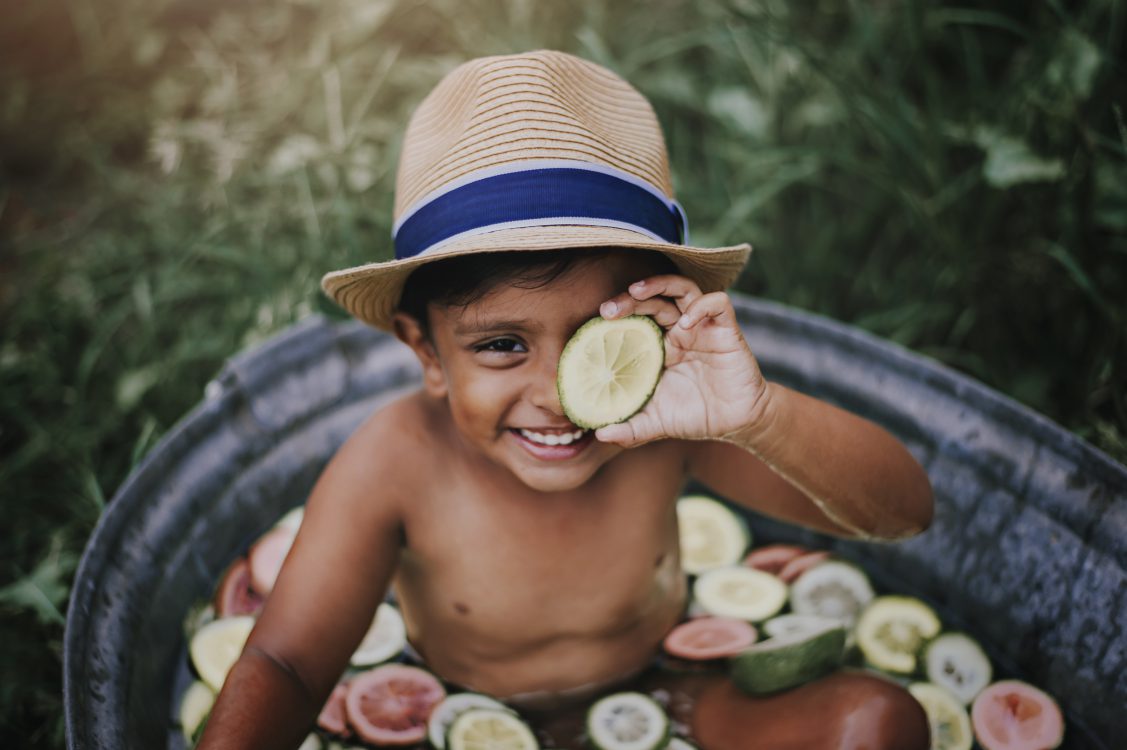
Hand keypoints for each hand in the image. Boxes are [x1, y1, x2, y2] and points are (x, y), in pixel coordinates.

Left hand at [594, 275, 768, 446]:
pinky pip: (717, 303)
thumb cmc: (694, 416)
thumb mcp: (655, 424)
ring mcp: (702, 328)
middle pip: (654, 299)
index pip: (636, 317)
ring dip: (659, 284)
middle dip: (630, 298)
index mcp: (659, 346)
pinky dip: (701, 306)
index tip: (597, 322)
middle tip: (608, 310)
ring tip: (636, 291)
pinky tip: (685, 323)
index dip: (618, 315)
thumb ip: (630, 429)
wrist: (737, 423)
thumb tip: (601, 435)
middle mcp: (679, 331)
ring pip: (682, 289)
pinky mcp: (726, 331)